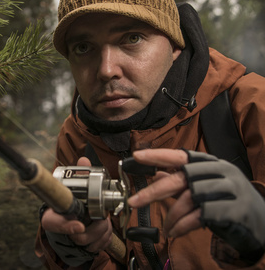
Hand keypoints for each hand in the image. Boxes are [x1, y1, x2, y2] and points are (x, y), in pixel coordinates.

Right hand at [41, 157, 112, 265]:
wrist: (71, 216)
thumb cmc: (73, 200)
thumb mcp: (74, 184)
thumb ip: (79, 173)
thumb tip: (84, 160)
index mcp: (52, 216)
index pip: (53, 223)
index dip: (67, 226)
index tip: (80, 225)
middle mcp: (59, 230)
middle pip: (80, 237)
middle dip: (97, 227)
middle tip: (101, 218)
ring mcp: (71, 240)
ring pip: (91, 243)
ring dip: (103, 232)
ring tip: (103, 221)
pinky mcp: (83, 248)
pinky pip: (98, 247)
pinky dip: (105, 239)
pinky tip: (103, 230)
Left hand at [127, 149, 264, 261]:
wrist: (262, 224)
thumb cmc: (228, 203)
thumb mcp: (204, 188)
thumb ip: (181, 182)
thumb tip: (157, 174)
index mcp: (211, 163)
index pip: (181, 154)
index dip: (158, 155)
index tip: (136, 156)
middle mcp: (221, 171)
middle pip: (181, 177)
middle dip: (154, 191)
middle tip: (134, 201)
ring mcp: (230, 189)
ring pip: (189, 198)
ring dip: (172, 215)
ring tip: (166, 227)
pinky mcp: (234, 210)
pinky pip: (200, 216)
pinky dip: (183, 225)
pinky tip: (175, 232)